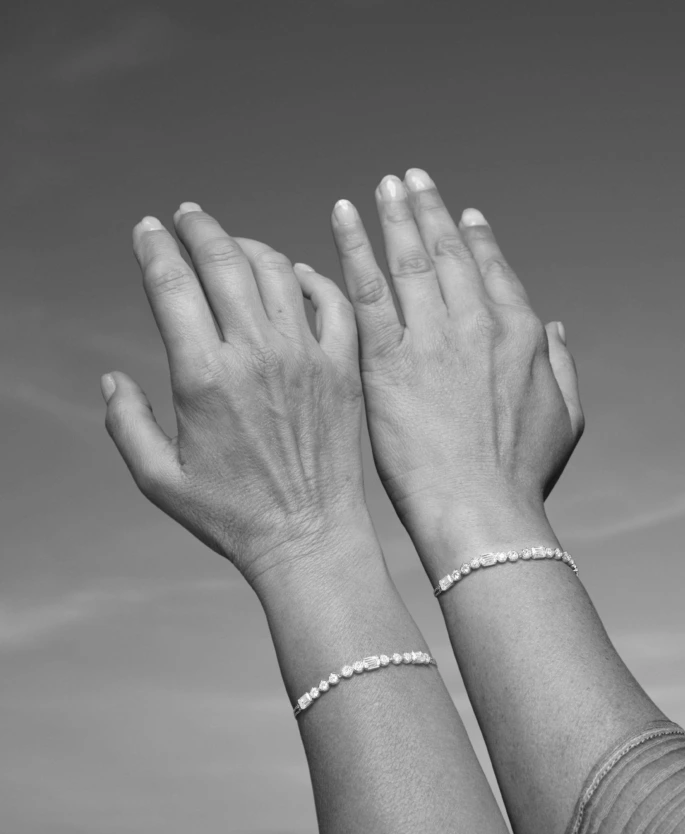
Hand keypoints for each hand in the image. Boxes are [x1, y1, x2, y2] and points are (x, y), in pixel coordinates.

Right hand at [102, 204, 367, 588]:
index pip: (172, 284)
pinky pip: (332, 301)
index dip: (155, 247)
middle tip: (187, 216)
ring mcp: (306, 358)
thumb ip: (127, 424)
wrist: (308, 538)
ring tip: (232, 243)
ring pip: (277, 270)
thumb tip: (113, 379)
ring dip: (249, 245)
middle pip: (224, 261)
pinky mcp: (343, 369)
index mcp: (204, 377)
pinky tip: (294, 275)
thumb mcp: (159, 480)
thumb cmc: (230, 516)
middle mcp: (256, 355)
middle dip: (199, 228)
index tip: (147, 229)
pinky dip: (311, 278)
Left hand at [310, 169, 583, 541]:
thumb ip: (562, 366)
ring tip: (381, 187)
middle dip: (428, 210)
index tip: (462, 214)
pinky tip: (340, 219)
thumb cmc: (522, 477)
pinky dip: (351, 248)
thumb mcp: (566, 418)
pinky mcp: (387, 360)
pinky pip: (364, 290)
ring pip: (407, 260)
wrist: (481, 509)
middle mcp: (478, 322)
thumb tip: (556, 327)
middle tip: (410, 179)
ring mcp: (432, 337)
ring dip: (393, 216)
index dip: (476, 238)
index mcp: (521, 334)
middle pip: (447, 252)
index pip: (493, 270)